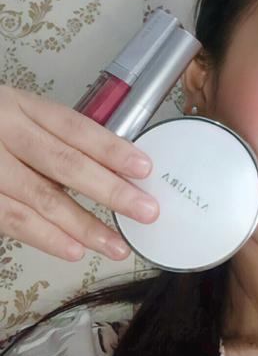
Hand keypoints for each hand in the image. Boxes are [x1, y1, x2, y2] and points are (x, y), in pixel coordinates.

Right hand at [0, 85, 158, 262]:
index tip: (145, 168)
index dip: (110, 148)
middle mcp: (3, 131)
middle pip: (63, 163)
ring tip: (115, 245)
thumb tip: (109, 170)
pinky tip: (72, 249)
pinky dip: (44, 237)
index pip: (74, 127)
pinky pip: (11, 218)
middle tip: (145, 211)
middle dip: (110, 191)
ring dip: (82, 225)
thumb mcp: (16, 116)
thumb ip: (52, 138)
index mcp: (20, 106)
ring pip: (39, 198)